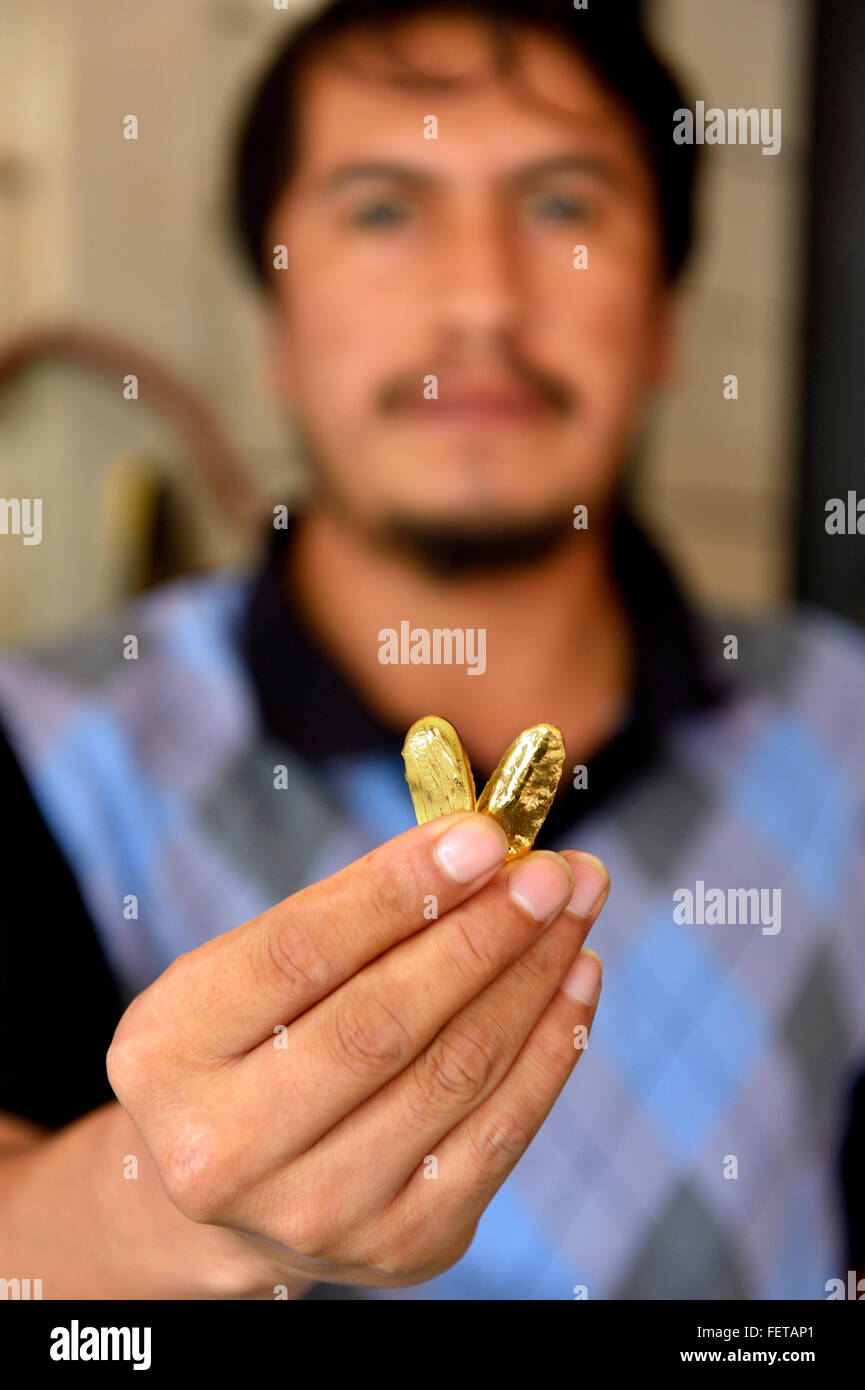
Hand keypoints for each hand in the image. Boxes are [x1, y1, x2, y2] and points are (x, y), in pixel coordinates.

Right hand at [107, 811, 606, 1290]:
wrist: (238, 1187)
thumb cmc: (252, 1042)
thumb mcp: (250, 968)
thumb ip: (348, 910)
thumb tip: (477, 845)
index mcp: (167, 1054)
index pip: (299, 953)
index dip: (399, 890)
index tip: (482, 835)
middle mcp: (225, 1151)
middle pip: (384, 1021)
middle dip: (486, 932)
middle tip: (552, 868)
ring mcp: (316, 1213)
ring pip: (455, 1071)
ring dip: (532, 975)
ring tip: (576, 906)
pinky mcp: (401, 1245)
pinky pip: (500, 1133)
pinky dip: (551, 1045)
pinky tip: (576, 978)